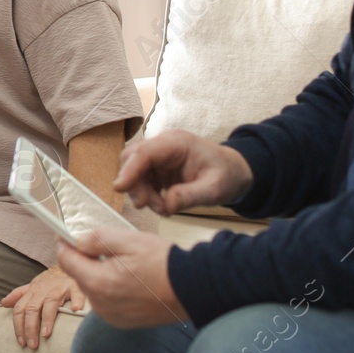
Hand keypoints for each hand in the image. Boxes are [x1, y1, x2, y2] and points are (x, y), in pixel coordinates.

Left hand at [2, 266, 84, 349]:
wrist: (69, 261)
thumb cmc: (50, 280)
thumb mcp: (33, 286)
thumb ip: (18, 295)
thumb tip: (3, 303)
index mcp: (32, 291)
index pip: (20, 309)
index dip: (18, 326)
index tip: (21, 341)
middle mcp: (44, 289)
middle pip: (32, 309)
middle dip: (30, 328)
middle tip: (32, 345)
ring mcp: (59, 287)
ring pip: (50, 303)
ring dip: (47, 319)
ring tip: (45, 334)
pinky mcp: (75, 286)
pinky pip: (76, 293)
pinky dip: (76, 300)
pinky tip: (76, 310)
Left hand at [56, 227, 186, 327]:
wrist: (191, 289)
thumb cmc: (163, 264)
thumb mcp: (127, 240)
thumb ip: (96, 239)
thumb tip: (77, 241)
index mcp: (98, 282)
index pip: (65, 262)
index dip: (64, 245)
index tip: (65, 236)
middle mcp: (101, 304)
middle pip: (79, 276)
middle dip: (87, 260)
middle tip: (107, 248)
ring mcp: (111, 315)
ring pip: (93, 288)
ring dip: (99, 275)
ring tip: (124, 264)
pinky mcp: (122, 321)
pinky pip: (106, 301)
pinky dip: (111, 289)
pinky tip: (130, 280)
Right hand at [114, 130, 253, 215]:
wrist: (233, 173)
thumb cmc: (227, 175)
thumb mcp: (215, 189)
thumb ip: (191, 195)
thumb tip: (167, 204)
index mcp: (177, 143)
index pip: (145, 152)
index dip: (130, 170)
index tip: (120, 188)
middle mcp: (163, 146)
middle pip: (132, 158)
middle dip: (134, 183)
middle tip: (147, 205)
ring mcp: (159, 157)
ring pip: (133, 171)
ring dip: (140, 192)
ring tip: (162, 208)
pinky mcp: (158, 169)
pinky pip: (141, 180)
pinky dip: (146, 195)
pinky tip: (162, 206)